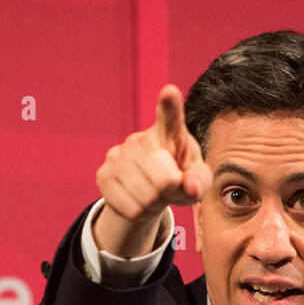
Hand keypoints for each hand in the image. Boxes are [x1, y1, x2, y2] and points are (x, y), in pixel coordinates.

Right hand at [93, 84, 212, 258]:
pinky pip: (129, 207)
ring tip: (155, 194)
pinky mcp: (103, 174)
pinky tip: (139, 200)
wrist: (150, 194)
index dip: (169, 104)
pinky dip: (139, 212)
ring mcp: (118, 154)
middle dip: (171, 192)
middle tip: (169, 187)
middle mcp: (140, 138)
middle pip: (165, 179)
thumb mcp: (198, 180)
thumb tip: (190, 186)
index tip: (169, 92)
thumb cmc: (181, 180)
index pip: (169, 115)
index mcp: (170, 131)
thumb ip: (200, 181)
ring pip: (146, 196)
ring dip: (155, 204)